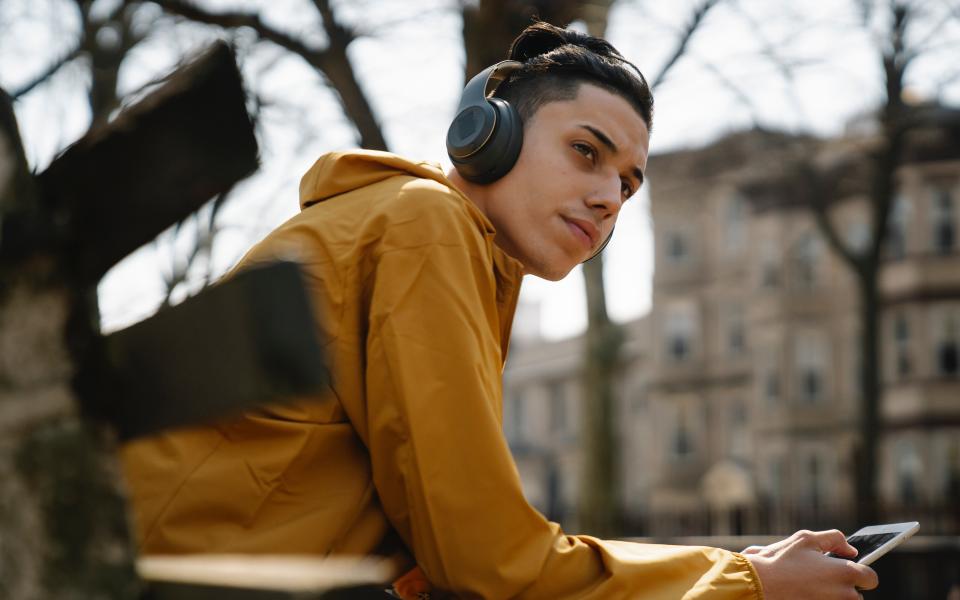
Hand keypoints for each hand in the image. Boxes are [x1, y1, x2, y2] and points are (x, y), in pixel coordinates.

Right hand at [742, 529, 877, 599]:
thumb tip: (851, 549)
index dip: (861, 572)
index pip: (871, 577)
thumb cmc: (782, 560)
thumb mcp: (807, 539)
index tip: (850, 570)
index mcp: (846, 573)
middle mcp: (845, 595)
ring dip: (833, 596)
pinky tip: (805, 593)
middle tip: (822, 579)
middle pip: (856, 594)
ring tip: (811, 587)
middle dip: (844, 586)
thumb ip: (835, 538)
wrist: (759, 585)